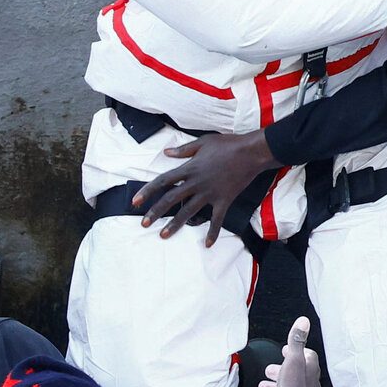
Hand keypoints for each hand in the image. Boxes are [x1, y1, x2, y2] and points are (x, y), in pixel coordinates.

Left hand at [132, 130, 275, 245]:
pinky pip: (217, 219)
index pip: (163, 181)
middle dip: (156, 212)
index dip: (148, 191)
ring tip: (163, 235)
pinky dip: (212, 232)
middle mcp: (196, 183)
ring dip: (175, 225)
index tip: (136, 201)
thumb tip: (166, 153)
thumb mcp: (203, 142)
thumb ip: (183, 150)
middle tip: (144, 224)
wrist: (251, 152)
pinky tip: (207, 244)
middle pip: (171, 199)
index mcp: (189, 168)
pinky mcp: (224, 200)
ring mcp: (210, 193)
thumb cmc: (228, 145)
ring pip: (188, 211)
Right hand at [258, 317, 321, 386]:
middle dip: (281, 370)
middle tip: (271, 369)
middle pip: (294, 374)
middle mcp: (308, 384)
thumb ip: (296, 340)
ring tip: (264, 385)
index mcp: (309, 369)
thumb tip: (304, 322)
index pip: (307, 356)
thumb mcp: (293, 359)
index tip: (285, 350)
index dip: (295, 352)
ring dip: (274, 386)